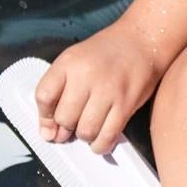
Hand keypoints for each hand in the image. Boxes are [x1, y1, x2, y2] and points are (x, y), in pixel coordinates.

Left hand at [33, 27, 163, 157]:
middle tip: (74, 124)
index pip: (44, 96)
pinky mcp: (126, 104)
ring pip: (85, 131)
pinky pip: (107, 136)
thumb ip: (58, 90)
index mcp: (69, 62)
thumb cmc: (107, 52)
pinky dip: (101, 145)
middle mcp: (86, 75)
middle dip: (66, 128)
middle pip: (64, 118)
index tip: (50, 123)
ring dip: (85, 136)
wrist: (142, 40)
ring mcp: (108, 90)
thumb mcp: (75, 59)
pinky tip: (100, 140)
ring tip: (90, 127)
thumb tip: (49, 132)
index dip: (44, 116)